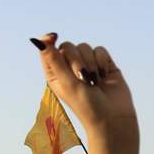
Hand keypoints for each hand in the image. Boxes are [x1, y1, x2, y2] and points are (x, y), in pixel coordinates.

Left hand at [34, 34, 137, 153]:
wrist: (112, 117)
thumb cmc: (85, 105)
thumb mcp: (66, 83)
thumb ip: (55, 60)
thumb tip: (41, 39)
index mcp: (55, 74)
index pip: (48, 50)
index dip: (49, 42)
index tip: (54, 36)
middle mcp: (69, 68)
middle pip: (68, 46)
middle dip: (75, 60)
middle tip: (81, 77)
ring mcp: (87, 65)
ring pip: (85, 47)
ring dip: (90, 63)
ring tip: (93, 81)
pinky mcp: (103, 64)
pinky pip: (100, 50)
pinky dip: (102, 62)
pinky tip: (104, 76)